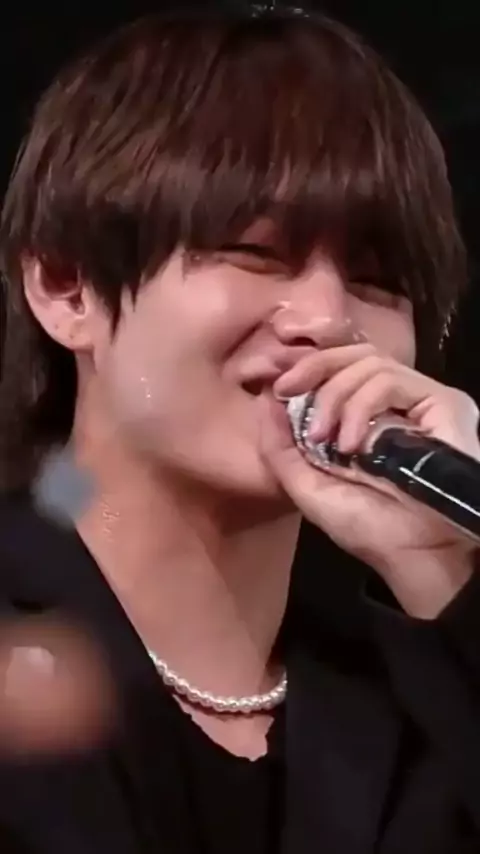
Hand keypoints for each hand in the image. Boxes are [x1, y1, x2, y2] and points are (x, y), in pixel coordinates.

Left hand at [260, 342, 479, 617]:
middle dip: (314, 368)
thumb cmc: (367, 527)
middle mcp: (397, 403)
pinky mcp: (443, 402)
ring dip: (334, 397)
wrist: (414, 554)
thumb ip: (281, 446)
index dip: (309, 367)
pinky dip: (361, 404)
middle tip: (288, 390)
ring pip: (369, 362)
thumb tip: (264, 399)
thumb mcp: (307, 486)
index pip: (342, 366)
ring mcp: (421, 400)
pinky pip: (391, 379)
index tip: (279, 387)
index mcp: (367, 416)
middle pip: (354, 353)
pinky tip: (352, 443)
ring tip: (326, 439)